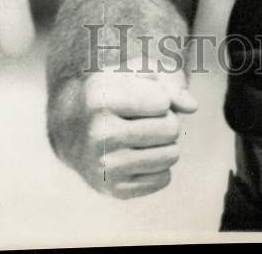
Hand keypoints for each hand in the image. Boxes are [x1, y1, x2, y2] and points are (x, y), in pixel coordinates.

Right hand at [47, 67, 197, 198]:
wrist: (69, 126)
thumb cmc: (112, 90)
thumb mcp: (134, 71)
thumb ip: (169, 79)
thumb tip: (192, 106)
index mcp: (101, 98)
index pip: (163, 101)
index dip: (160, 96)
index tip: (141, 96)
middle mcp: (99, 134)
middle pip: (170, 128)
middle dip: (166, 119)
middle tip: (145, 117)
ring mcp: (105, 166)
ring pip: (171, 155)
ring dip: (165, 142)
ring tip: (144, 134)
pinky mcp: (114, 190)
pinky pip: (164, 178)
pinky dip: (159, 164)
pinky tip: (139, 153)